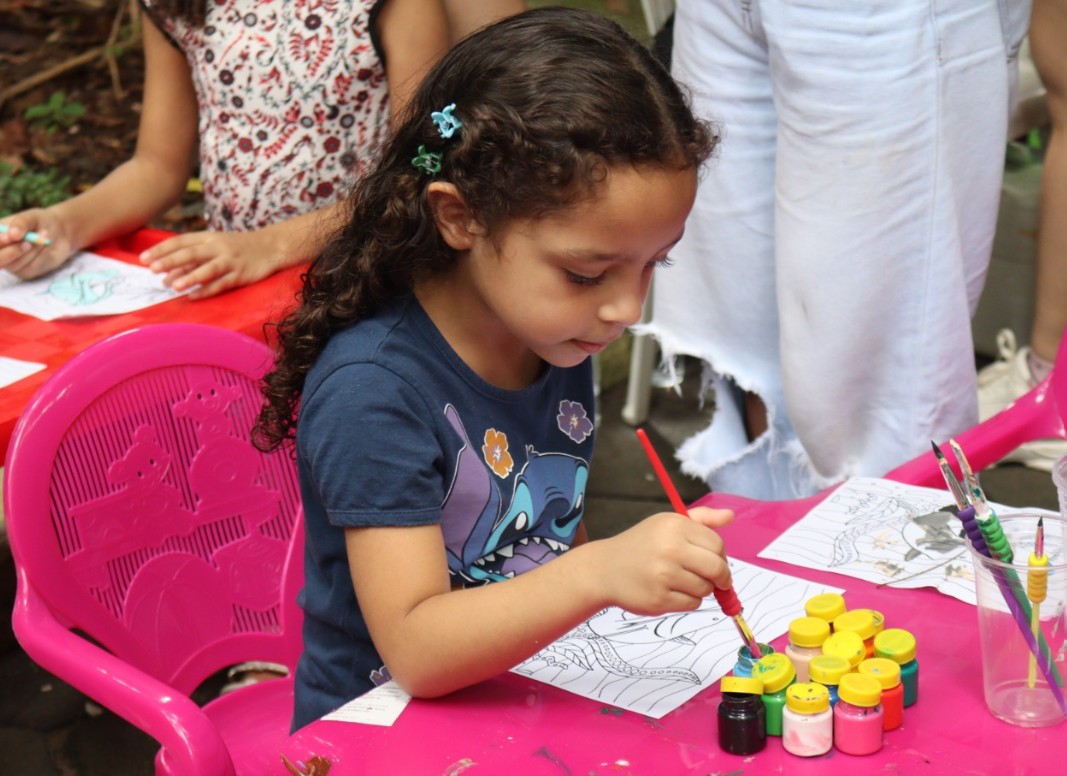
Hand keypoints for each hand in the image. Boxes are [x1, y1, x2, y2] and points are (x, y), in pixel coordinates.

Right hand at [0, 209, 72, 278]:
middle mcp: (0, 250)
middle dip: (12, 251)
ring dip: (31, 251)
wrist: (60, 233)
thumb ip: (21, 223)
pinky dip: (39, 256)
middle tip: (28, 243)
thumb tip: (12, 234)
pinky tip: (44, 245)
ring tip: (44, 235)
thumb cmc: (40, 222)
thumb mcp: (32, 216)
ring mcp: (10, 263)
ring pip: (15, 263)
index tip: (10, 237)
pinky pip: (29, 268)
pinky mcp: (25, 272)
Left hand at [140, 228, 294, 298]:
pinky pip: (222, 283)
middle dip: (170, 261)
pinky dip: (207, 290)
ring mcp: (230, 261)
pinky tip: (193, 296)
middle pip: (191, 253)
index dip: (162, 249)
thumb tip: (167, 270)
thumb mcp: (216, 243)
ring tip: (171, 286)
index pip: (181, 241)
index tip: (143, 258)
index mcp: (208, 237)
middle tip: (152, 270)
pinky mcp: (241, 274)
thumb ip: (194, 254)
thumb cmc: (238, 247)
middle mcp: (218, 247)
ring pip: (207, 268)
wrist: (271, 247)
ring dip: (189, 277)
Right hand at [589, 506, 733, 615]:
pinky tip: (670, 591)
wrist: (605, 569)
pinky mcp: (660, 599)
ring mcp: (664, 575)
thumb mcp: (666, 524)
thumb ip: (701, 520)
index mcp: (675, 525)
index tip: (714, 561)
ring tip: (680, 581)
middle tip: (715, 580)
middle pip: (717, 568)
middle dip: (721, 578)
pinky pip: (692, 604)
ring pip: (705, 588)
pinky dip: (687, 601)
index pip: (717, 544)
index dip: (721, 556)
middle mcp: (670, 548)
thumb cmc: (641, 545)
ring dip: (700, 589)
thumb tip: (730, 516)